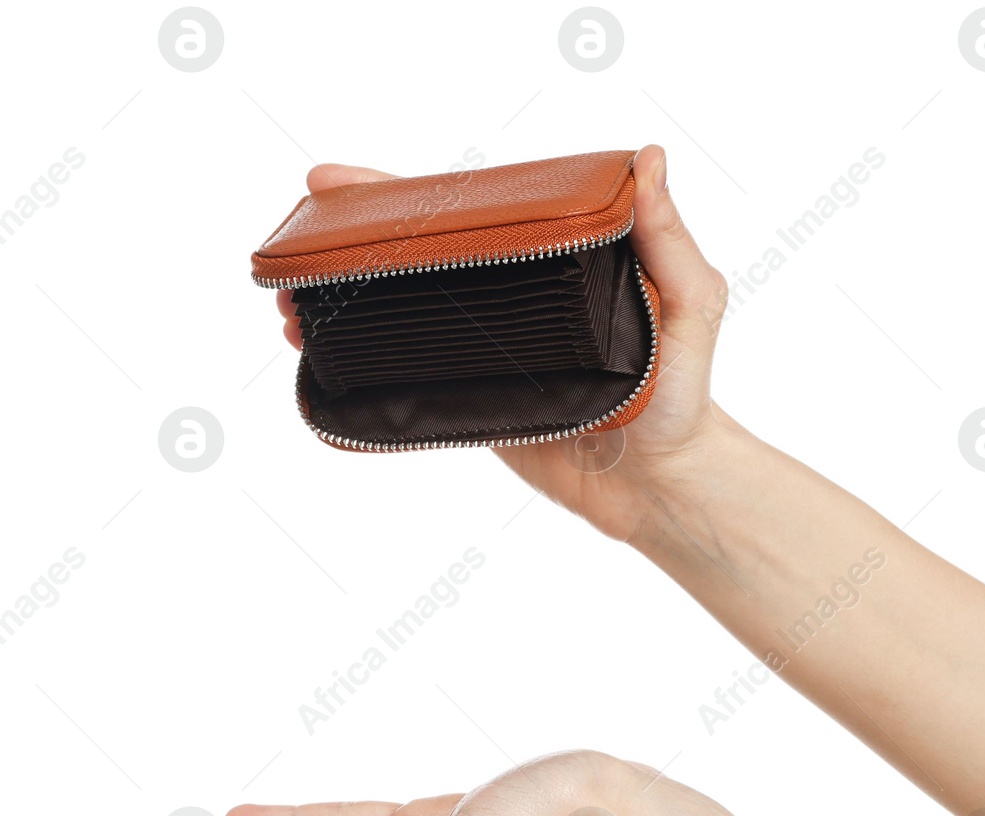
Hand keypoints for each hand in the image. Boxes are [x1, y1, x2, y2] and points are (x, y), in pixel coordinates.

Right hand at [273, 146, 731, 542]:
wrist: (663, 487)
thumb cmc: (689, 395)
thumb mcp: (691, 304)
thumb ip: (667, 239)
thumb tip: (648, 158)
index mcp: (550, 260)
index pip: (469, 215)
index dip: (402, 196)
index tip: (343, 183)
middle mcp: (511, 298)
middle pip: (418, 258)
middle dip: (349, 245)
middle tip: (295, 242)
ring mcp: (485, 349)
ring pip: (400, 313)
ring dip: (342, 302)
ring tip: (293, 302)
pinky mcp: (472, 402)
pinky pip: (407, 374)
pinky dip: (361, 359)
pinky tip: (321, 347)